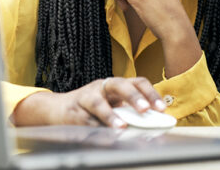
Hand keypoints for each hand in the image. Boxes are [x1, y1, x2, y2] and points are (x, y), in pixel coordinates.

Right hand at [12, 77, 165, 126]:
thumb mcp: (111, 104)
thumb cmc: (92, 107)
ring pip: (98, 103)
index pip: (136, 82)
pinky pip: (85, 121)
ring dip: (110, 116)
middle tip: (145, 110)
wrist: (58, 109)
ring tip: (121, 127)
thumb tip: (152, 123)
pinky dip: (95, 130)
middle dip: (134, 97)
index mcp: (115, 84)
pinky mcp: (73, 112)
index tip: (161, 109)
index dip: (150, 93)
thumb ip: (128, 110)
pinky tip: (103, 137)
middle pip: (119, 85)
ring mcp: (86, 97)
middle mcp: (101, 87)